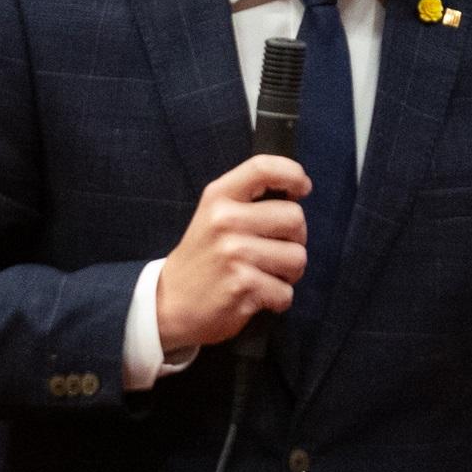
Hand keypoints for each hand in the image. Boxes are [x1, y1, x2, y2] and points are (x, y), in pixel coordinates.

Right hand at [156, 154, 311, 357]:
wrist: (168, 304)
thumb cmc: (203, 258)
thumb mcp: (213, 216)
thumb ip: (248, 201)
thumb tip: (298, 190)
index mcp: (218, 197)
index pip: (262, 168)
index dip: (292, 173)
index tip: (303, 188)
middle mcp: (225, 220)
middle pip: (295, 217)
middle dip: (296, 239)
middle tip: (275, 252)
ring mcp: (234, 253)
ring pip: (297, 258)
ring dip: (289, 273)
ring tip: (264, 276)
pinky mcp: (242, 285)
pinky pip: (286, 292)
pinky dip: (277, 300)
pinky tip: (255, 297)